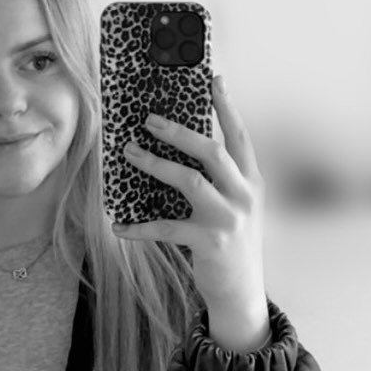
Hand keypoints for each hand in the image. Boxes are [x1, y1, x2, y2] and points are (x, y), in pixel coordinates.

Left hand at [112, 75, 266, 310]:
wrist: (242, 291)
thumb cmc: (232, 243)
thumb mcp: (236, 207)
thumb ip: (221, 181)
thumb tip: (182, 150)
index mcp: (252, 182)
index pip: (240, 136)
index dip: (227, 106)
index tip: (214, 78)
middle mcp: (244, 195)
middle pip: (212, 150)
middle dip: (178, 132)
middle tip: (149, 120)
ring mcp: (228, 218)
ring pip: (189, 180)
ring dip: (155, 164)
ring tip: (129, 153)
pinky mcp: (209, 242)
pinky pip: (166, 228)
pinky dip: (139, 227)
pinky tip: (119, 226)